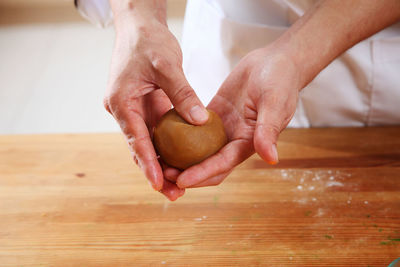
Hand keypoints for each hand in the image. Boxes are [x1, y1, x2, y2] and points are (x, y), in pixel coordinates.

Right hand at [104, 12, 207, 199]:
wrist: (140, 27)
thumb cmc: (148, 42)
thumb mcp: (167, 64)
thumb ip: (182, 93)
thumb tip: (201, 121)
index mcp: (121, 102)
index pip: (135, 138)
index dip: (147, 163)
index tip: (158, 183)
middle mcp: (124, 110)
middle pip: (139, 148)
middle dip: (154, 172)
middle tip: (173, 194)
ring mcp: (134, 111)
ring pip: (147, 144)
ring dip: (161, 165)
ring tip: (177, 187)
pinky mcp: (146, 108)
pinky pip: (156, 133)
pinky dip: (166, 149)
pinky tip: (180, 162)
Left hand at [172, 46, 301, 187]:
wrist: (275, 62)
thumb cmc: (280, 81)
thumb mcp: (275, 103)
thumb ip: (269, 130)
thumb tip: (271, 159)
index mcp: (249, 142)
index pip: (223, 164)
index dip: (202, 173)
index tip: (181, 180)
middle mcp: (234, 140)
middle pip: (208, 165)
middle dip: (187, 174)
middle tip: (163, 175)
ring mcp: (222, 129)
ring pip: (198, 151)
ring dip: (180, 159)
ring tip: (158, 161)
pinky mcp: (213, 115)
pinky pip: (193, 128)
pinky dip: (180, 136)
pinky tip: (162, 135)